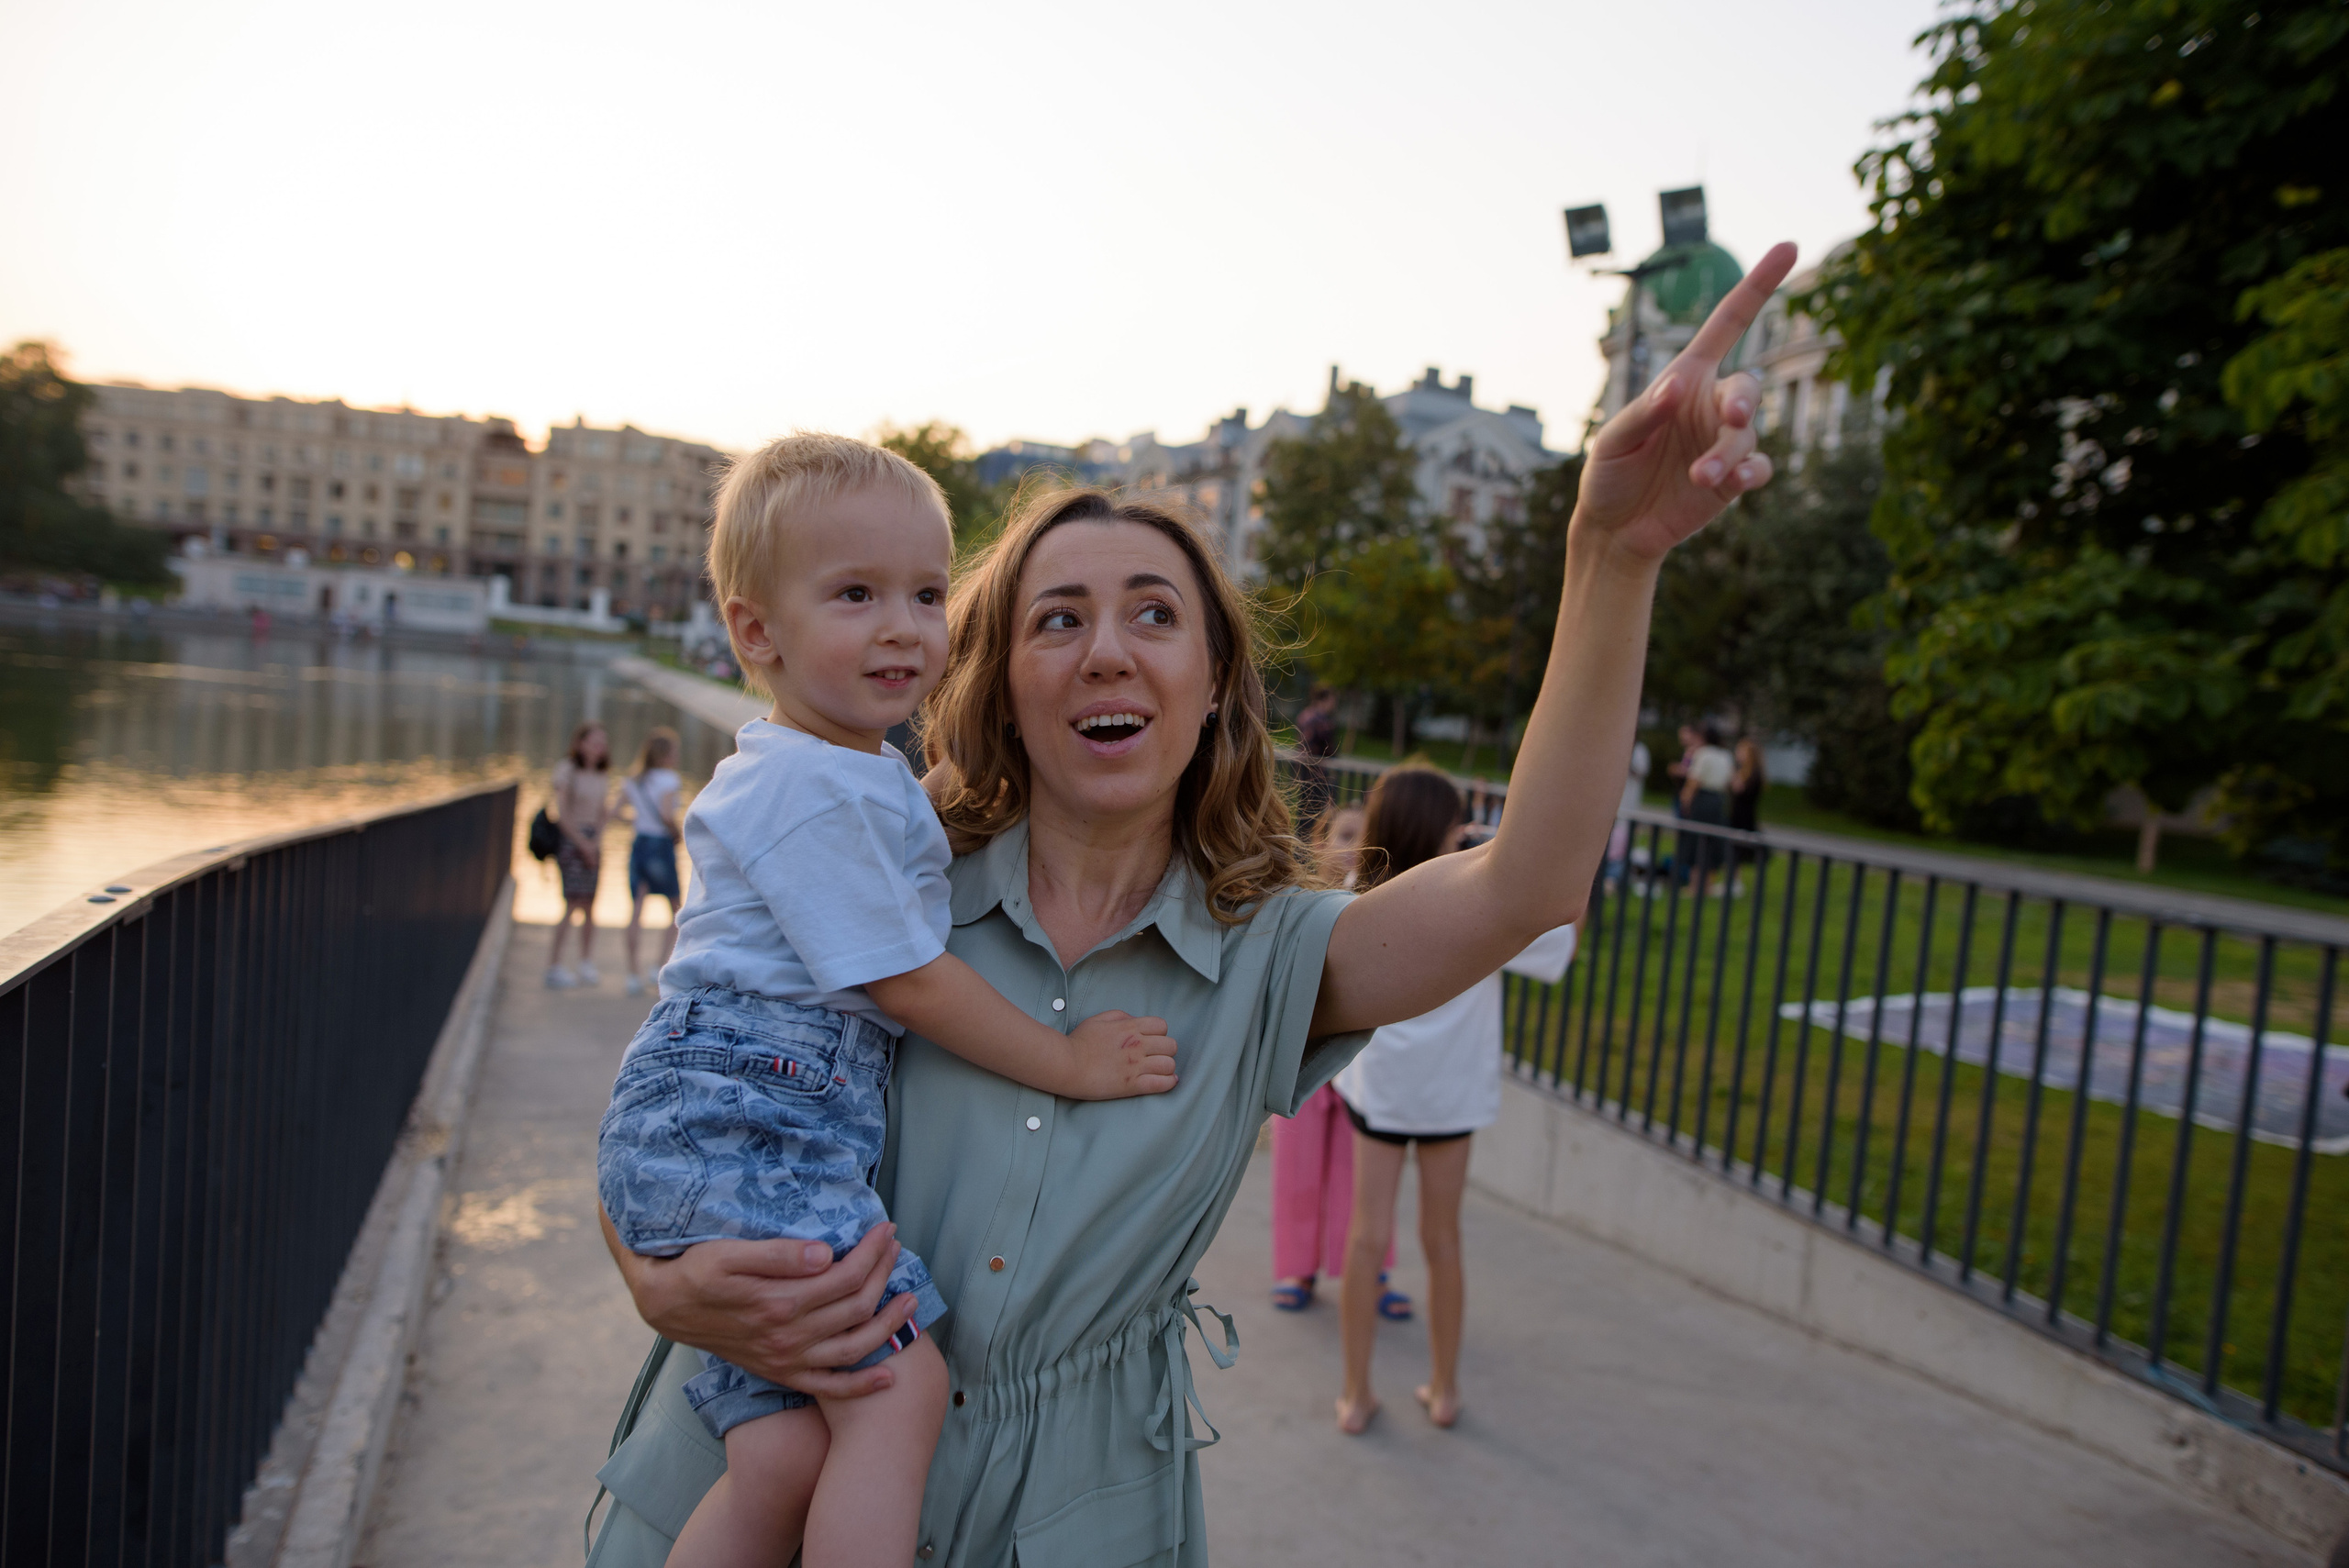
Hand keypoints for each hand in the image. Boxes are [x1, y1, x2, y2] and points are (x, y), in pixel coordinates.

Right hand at [599, 1208, 914, 1397]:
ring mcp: (787, 1360)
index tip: (885, 1230)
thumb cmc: (699, 1271)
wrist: (669, 1306)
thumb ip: (777, 1256)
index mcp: (779, 1303)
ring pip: (853, 1347)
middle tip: (895, 1247)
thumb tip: (825, 1254)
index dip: (872, 1252)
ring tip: (910, 1300)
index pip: (845, 1276)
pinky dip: (861, 1385)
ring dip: (888, 1325)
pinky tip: (888, 1376)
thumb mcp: (728, 1255)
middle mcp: (788, 1337)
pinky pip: (829, 1386)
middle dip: (883, 1274)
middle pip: (855, 1307)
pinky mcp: (783, 1373)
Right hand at [1066, 1010, 1178, 1098]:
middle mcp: (1137, 1045)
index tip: (1152, 1040)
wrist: (1066, 1065)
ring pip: (1169, 1064)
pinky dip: (1168, 1083)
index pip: (1162, 1026)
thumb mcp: (1098, 1019)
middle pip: (1170, 1045)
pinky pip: (1161, 1084)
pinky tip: (1166, 1081)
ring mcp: (1135, 1066)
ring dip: (1167, 1067)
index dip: (1160, 1033)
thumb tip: (1135, 1020)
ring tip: (1159, 1070)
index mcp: (1130, 1027)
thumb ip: (1120, 1016)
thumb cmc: (1079, 1042)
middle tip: (1155, 1056)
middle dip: (1165, 1050)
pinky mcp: (1132, 1085)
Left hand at [1575, 241, 1797, 562]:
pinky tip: (1730, 482)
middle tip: (1730, 420)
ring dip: (1726, 454)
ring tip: (1697, 477)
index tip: (1788, 247)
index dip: (1757, 286)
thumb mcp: (1613, 441)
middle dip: (1743, 402)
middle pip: (1746, 389)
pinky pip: (1757, 468)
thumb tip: (1677, 387)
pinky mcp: (1733, 480)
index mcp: (1685, 379)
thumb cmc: (1608, 474)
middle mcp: (1710, 406)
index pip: (1727, 324)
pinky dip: (1749, 473)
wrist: (1615, 529)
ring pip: (1747, 437)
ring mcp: (1724, 443)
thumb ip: (1644, 414)